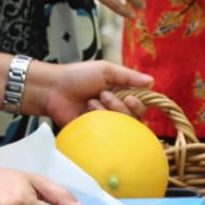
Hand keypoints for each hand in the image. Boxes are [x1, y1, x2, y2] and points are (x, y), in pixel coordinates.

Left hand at [24, 59, 153, 125]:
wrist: (52, 90)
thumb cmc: (77, 76)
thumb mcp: (105, 70)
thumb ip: (128, 76)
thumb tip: (152, 81)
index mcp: (121, 91)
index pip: (142, 102)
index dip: (139, 103)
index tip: (130, 97)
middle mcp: (116, 107)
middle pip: (135, 116)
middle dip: (120, 106)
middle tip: (103, 95)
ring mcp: (106, 121)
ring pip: (123, 126)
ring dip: (107, 111)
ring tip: (91, 102)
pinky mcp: (96, 132)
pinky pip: (108, 133)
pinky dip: (99, 120)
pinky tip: (87, 111)